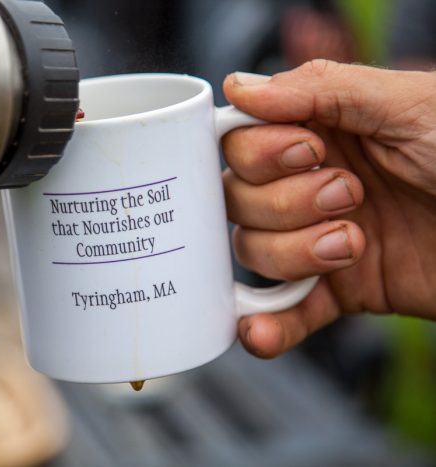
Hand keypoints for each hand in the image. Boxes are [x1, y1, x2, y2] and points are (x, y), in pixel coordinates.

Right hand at [222, 60, 435, 357]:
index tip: (308, 153)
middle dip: (286, 202)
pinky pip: (285, 312)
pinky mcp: (340, 291)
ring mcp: (319, 238)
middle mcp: (310, 184)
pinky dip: (266, 325)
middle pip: (238, 200)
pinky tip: (257, 331)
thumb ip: (319, 90)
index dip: (258, 154)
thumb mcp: (408, 105)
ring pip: (254, 252)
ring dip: (294, 254)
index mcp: (321, 131)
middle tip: (350, 194)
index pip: (240, 143)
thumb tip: (237, 88)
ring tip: (354, 243)